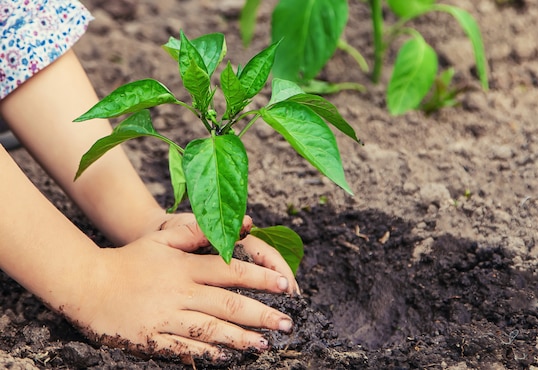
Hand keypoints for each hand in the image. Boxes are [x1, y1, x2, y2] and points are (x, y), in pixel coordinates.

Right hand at [71, 223, 293, 361]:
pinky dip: (205, 353)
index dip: (260, 279)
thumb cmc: (131, 259)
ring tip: (265, 345)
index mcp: (185, 267)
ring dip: (240, 338)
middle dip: (261, 315)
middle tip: (286, 324)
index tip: (285, 287)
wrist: (87, 284)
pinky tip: (225, 356)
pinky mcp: (152, 338)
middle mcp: (180, 293)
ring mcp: (166, 318)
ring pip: (211, 329)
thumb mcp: (164, 238)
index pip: (230, 271)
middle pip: (227, 304)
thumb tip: (243, 222)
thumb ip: (200, 230)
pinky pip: (183, 348)